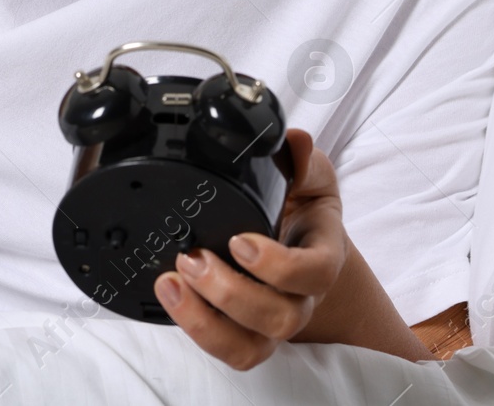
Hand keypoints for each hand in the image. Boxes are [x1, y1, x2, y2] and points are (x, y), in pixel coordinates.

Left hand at [152, 129, 347, 369]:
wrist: (300, 241)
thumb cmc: (303, 208)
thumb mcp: (308, 177)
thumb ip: (302, 159)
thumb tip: (295, 141)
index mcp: (322, 256)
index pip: (314, 274)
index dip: (277, 266)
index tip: (239, 240)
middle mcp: (301, 299)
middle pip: (279, 317)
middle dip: (229, 292)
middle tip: (192, 257)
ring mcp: (272, 322)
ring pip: (250, 347)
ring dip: (205, 319)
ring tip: (172, 281)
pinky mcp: (245, 333)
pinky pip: (228, 351)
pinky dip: (196, 329)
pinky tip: (171, 295)